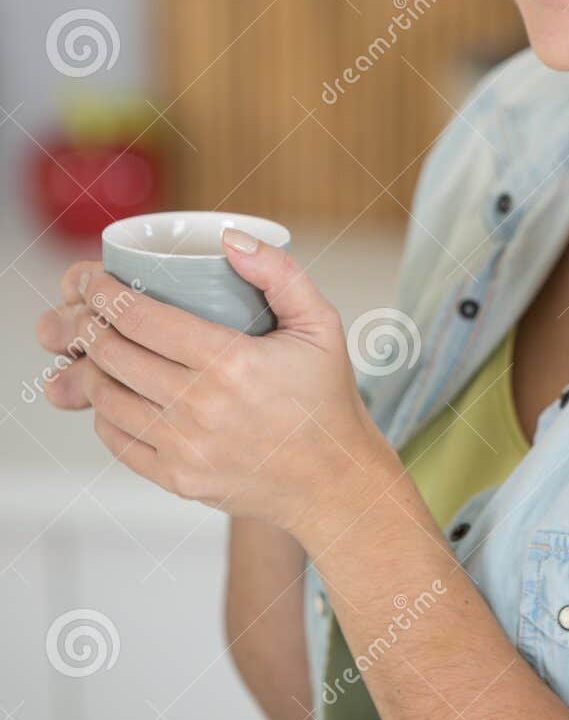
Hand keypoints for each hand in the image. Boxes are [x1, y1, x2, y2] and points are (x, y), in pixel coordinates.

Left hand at [34, 230, 395, 535]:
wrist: (333, 481)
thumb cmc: (325, 399)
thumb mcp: (321, 324)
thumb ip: (279, 272)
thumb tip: (229, 238)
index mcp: (232, 363)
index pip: (141, 318)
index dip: (105, 292)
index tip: (93, 278)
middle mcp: (201, 408)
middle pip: (113, 354)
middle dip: (87, 323)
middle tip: (85, 307)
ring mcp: (184, 448)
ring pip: (105, 397)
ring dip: (92, 366)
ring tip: (98, 346)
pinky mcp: (176, 479)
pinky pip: (116, 440)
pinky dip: (105, 411)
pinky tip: (116, 391)